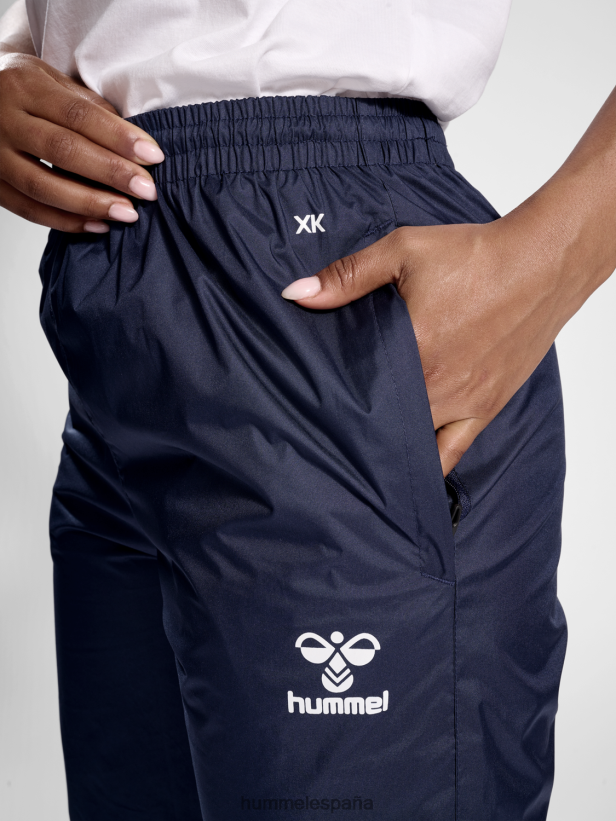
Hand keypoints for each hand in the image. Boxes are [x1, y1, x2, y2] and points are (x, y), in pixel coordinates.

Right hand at [0, 52, 163, 232]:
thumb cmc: (23, 90)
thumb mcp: (51, 81)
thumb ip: (89, 106)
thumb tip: (133, 142)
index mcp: (24, 86)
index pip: (78, 114)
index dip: (118, 137)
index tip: (153, 156)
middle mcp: (4, 119)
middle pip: (63, 149)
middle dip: (111, 173)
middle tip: (147, 190)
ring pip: (43, 185)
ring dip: (91, 204)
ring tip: (127, 213)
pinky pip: (29, 210)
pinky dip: (66, 222)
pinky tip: (98, 225)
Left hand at [280, 219, 565, 475]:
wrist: (541, 263)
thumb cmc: (476, 255)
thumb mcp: (403, 251)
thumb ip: (347, 277)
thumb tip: (297, 294)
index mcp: (413, 348)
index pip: (358, 389)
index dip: (332, 402)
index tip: (310, 409)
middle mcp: (437, 384)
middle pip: (383, 422)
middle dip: (356, 430)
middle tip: (330, 434)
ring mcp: (464, 401)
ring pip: (415, 443)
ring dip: (389, 449)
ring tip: (362, 457)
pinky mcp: (486, 407)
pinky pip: (454, 451)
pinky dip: (432, 465)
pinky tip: (412, 476)